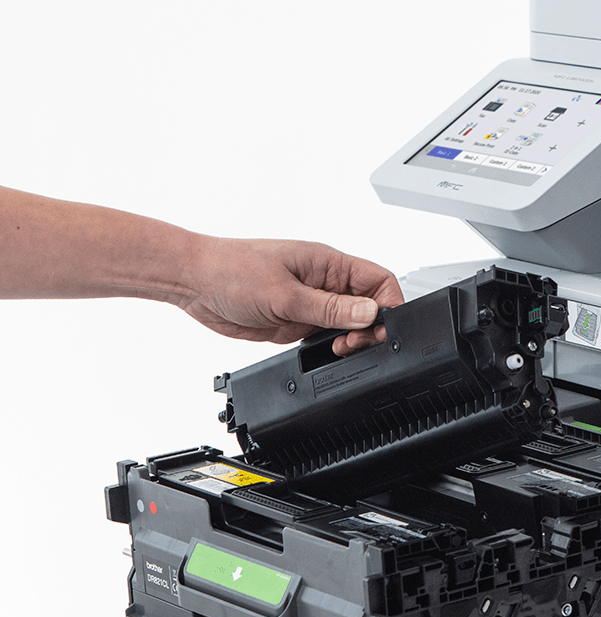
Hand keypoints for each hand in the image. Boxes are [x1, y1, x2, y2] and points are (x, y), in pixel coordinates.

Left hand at [180, 236, 403, 350]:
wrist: (195, 283)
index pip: (379, 280)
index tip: (379, 329)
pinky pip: (328, 335)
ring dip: (350, 340)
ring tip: (337, 350)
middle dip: (369, 329)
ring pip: (350, 324)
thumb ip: (330, 308)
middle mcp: (325, 282)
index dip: (388, 305)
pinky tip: (323, 353)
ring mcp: (313, 302)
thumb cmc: (231, 270)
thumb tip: (370, 312)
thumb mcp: (285, 294)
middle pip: (369, 306)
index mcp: (328, 263)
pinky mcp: (299, 321)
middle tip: (351, 345)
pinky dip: (332, 349)